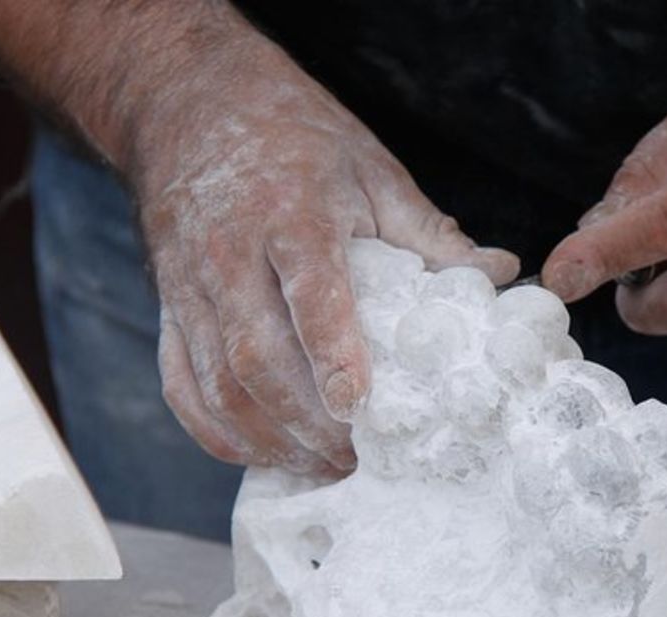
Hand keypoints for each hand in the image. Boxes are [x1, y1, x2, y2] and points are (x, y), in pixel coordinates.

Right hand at [0, 0, 517, 470]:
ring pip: (217, 385)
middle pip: (255, 357)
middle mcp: (228, 255)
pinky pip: (182, 387)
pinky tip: (265, 452)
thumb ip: (427, 232)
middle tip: (356, 457)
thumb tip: (500, 274)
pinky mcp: (166, 308)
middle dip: (306, 422)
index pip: (309, 293)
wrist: (188, 102)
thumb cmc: (292, 137)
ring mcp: (187, 287)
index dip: (333, 355)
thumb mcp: (368, 168)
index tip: (360, 406)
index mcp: (289, 214)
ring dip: (268, 439)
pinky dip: (218, 433)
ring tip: (321, 465)